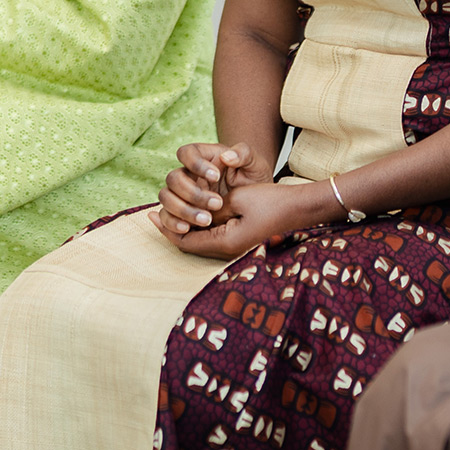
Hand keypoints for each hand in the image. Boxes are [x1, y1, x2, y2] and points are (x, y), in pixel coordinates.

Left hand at [151, 179, 324, 260]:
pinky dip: (198, 227)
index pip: (184, 241)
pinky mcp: (238, 242)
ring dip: (184, 228)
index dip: (165, 229)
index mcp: (224, 243)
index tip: (149, 215)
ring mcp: (233, 248)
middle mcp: (227, 250)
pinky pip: (210, 237)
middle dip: (171, 229)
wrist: (300, 209)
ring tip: (169, 212)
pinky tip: (192, 214)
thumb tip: (193, 212)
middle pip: (188, 244)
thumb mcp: (237, 200)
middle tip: (152, 215)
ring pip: (198, 241)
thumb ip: (212, 208)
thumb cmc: (272, 202)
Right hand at [156, 141, 274, 234]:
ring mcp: (183, 194)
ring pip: (166, 198)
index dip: (195, 164)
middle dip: (193, 193)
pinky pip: (166, 217)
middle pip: (173, 179)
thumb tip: (226, 157)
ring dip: (183, 210)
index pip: (186, 153)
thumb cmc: (253, 177)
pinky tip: (188, 229)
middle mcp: (189, 175)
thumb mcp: (255, 163)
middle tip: (217, 204)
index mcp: (203, 157)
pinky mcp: (182, 213)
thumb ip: (244, 153)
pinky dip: (172, 223)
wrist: (257, 202)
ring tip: (206, 220)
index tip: (216, 176)